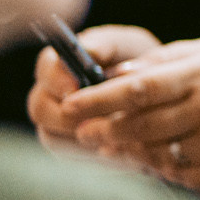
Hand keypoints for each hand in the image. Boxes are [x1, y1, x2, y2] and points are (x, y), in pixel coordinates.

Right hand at [28, 24, 159, 150]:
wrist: (159, 95)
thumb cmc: (139, 62)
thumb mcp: (130, 46)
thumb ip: (107, 45)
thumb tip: (90, 51)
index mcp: (59, 64)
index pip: (46, 70)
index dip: (58, 80)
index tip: (76, 87)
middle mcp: (49, 94)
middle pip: (40, 109)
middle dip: (68, 115)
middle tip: (99, 116)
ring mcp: (55, 122)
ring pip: (52, 136)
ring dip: (81, 135)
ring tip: (115, 131)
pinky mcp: (70, 145)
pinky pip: (72, 154)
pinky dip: (93, 151)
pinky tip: (119, 146)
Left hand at [50, 35, 199, 188]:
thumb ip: (167, 62)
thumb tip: (117, 75)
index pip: (139, 88)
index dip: (98, 98)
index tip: (70, 104)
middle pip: (141, 125)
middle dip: (106, 130)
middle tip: (86, 132)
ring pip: (156, 154)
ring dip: (131, 152)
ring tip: (119, 146)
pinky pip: (180, 174)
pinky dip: (164, 167)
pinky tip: (162, 157)